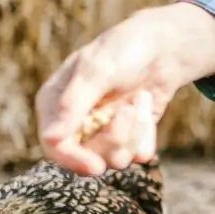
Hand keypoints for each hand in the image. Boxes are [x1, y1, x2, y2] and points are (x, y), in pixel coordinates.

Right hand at [35, 2, 214, 175]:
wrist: (162, 46)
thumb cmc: (123, 49)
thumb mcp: (96, 70)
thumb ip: (73, 104)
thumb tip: (52, 138)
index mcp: (54, 104)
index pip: (53, 145)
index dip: (72, 160)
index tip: (97, 166)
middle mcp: (75, 122)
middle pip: (87, 158)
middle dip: (114, 139)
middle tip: (127, 111)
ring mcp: (102, 131)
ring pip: (115, 159)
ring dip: (133, 132)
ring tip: (138, 100)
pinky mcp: (128, 136)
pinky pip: (138, 153)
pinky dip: (147, 133)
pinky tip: (146, 106)